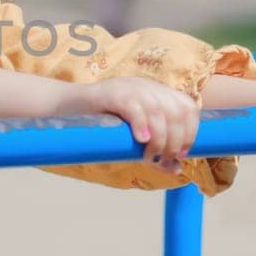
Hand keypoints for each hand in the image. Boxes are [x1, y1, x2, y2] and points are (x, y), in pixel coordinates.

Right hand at [62, 76, 199, 174]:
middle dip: (175, 140)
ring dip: (159, 139)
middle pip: (176, 110)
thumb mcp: (132, 138)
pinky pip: (133, 106)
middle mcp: (146, 86)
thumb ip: (155, 152)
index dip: (191, 131)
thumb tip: (178, 170)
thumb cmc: (100, 125)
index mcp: (156, 93)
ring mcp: (129, 87)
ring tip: (148, 157)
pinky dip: (142, 124)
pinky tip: (140, 140)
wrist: (64, 108)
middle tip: (162, 159)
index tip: (181, 154)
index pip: (187, 106)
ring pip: (158, 110)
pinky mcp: (110, 93)